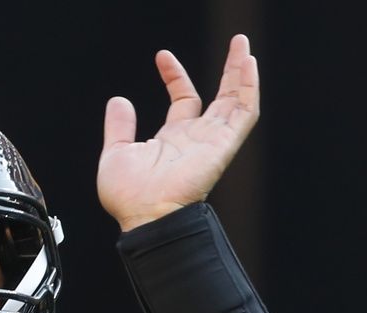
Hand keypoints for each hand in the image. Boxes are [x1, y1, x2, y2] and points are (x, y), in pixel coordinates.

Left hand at [98, 34, 260, 230]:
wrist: (144, 215)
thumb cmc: (129, 197)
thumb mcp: (117, 153)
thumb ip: (119, 127)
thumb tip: (118, 100)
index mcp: (173, 139)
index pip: (183, 99)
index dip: (175, 75)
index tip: (162, 56)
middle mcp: (197, 139)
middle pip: (220, 97)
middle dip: (228, 69)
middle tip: (234, 42)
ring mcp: (212, 141)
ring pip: (237, 101)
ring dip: (242, 72)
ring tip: (243, 45)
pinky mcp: (224, 146)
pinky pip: (245, 113)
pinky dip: (249, 88)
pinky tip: (249, 64)